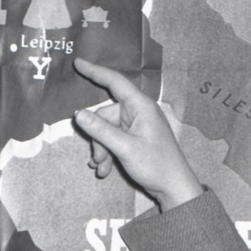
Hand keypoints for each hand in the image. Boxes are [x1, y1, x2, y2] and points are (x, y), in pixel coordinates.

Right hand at [72, 57, 203, 210]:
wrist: (173, 187)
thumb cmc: (155, 165)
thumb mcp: (125, 148)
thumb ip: (101, 130)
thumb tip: (78, 114)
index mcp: (140, 106)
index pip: (115, 81)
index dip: (95, 71)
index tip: (78, 63)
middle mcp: (138, 112)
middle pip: (105, 115)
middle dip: (97, 137)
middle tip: (96, 159)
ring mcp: (137, 126)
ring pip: (106, 130)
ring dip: (101, 149)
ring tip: (101, 168)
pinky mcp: (135, 138)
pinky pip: (113, 139)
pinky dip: (107, 153)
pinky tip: (105, 170)